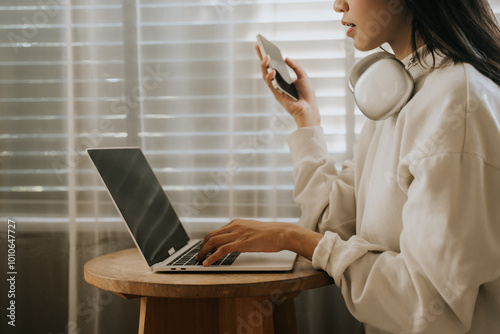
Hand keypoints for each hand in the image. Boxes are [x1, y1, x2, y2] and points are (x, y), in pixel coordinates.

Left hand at [195, 219, 322, 265]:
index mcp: (236, 222)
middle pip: (211, 235)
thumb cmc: (271, 234)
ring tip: (199, 260)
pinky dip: (212, 257)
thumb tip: (236, 243)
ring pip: (213, 242)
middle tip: (198, 255)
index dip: (207, 241)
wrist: (281, 233)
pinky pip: (221, 250)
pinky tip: (207, 263)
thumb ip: (242, 234)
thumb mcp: (252, 230)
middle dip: (202, 246)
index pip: (216, 231)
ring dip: (204, 252)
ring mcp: (237, 234)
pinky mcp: (241, 243)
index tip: (203, 248)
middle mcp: (234, 226)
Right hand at [255, 45, 320, 127]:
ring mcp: (276, 88)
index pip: (272, 64)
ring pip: (265, 76)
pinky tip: (272, 70)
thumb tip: (286, 58)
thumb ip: (295, 66)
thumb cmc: (306, 94)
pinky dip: (270, 77)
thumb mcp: (303, 76)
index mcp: (283, 78)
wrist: (308, 108)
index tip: (261, 45)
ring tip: (266, 57)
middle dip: (261, 58)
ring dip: (264, 66)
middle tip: (258, 47)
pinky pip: (270, 84)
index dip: (266, 56)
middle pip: (266, 68)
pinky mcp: (276, 94)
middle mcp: (277, 82)